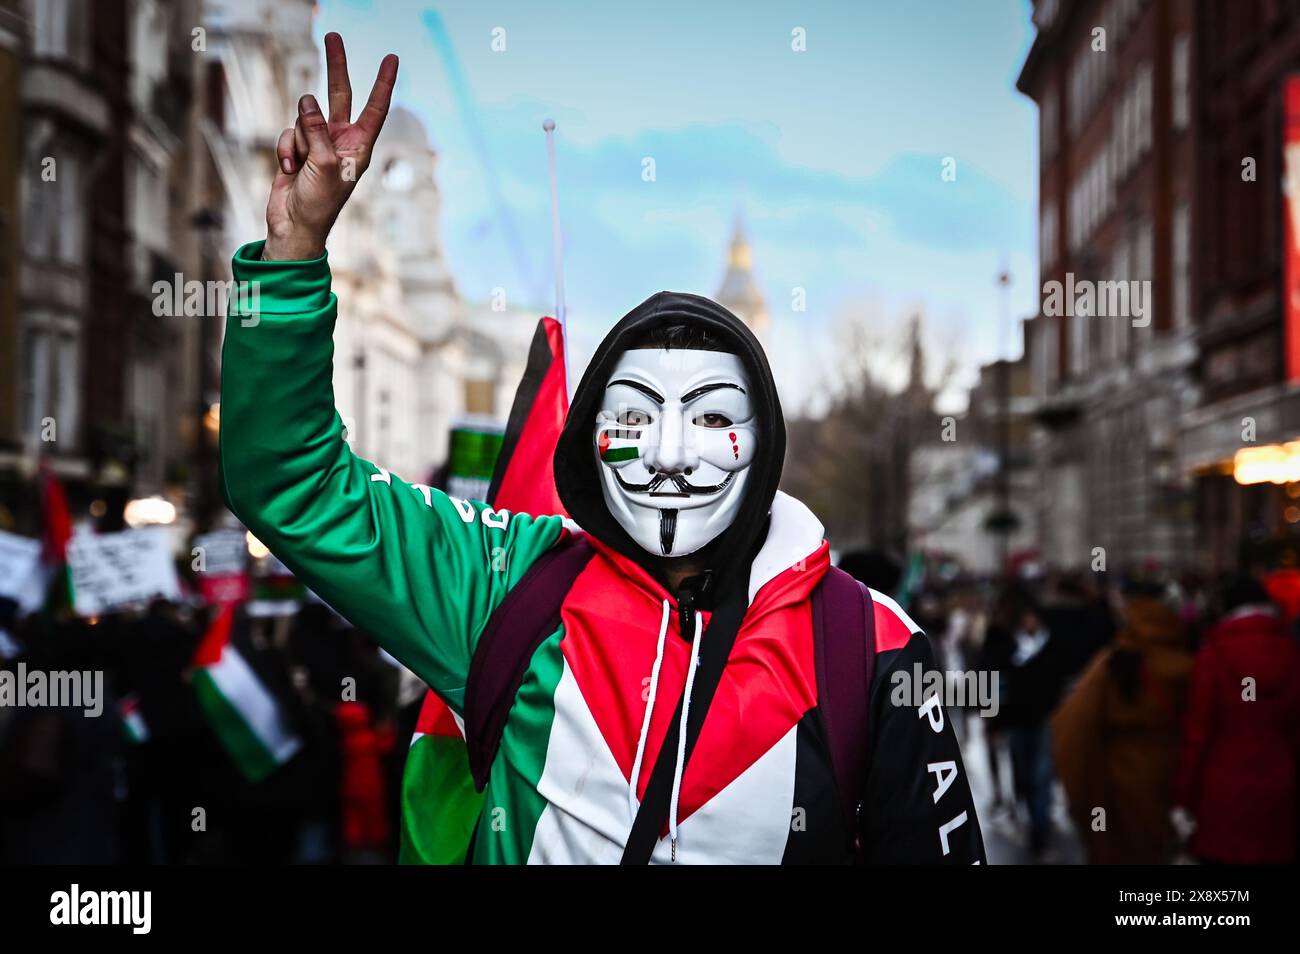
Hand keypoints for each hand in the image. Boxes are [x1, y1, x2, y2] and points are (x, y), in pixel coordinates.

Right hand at [262, 33, 397, 260]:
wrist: (294, 226)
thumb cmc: (318, 203)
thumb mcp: (324, 165)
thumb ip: (317, 130)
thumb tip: (308, 100)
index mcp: (360, 147)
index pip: (374, 108)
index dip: (383, 83)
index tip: (392, 58)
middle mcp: (342, 140)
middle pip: (339, 95)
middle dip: (336, 66)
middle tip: (333, 35)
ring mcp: (319, 143)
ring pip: (304, 118)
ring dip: (298, 141)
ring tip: (302, 166)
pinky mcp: (298, 148)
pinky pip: (287, 133)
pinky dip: (285, 150)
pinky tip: (289, 170)